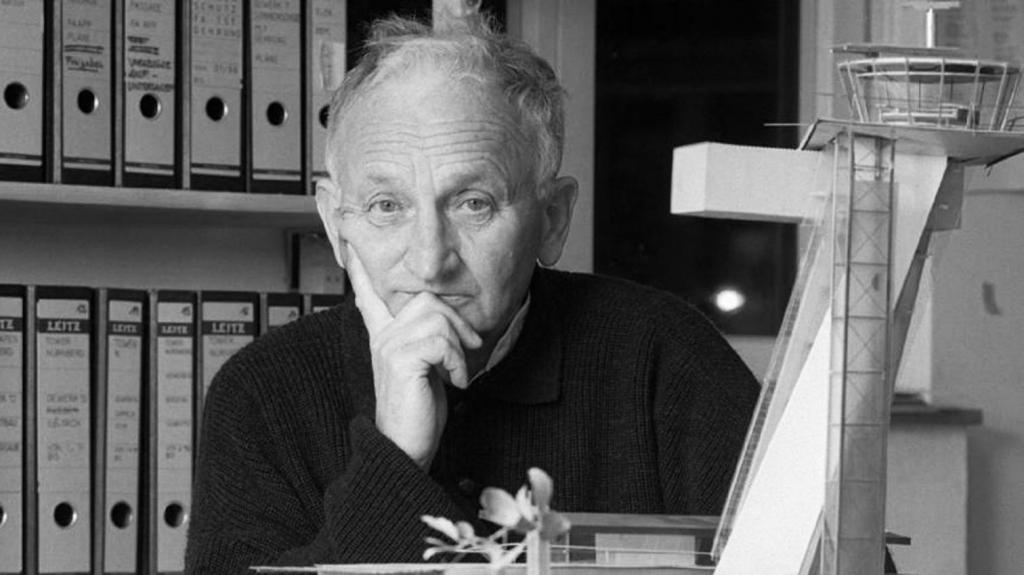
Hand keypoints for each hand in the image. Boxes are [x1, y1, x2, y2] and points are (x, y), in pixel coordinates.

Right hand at [346, 244, 481, 468]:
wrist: (406, 448)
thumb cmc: (419, 412)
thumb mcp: (425, 369)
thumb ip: (427, 341)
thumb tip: (445, 319)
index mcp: (384, 335)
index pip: (368, 293)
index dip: (361, 267)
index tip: (348, 240)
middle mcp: (382, 336)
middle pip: (427, 299)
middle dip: (458, 322)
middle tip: (468, 351)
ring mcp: (388, 346)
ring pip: (438, 317)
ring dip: (460, 346)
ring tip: (456, 372)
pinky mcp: (401, 360)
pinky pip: (442, 341)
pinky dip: (458, 362)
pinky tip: (454, 381)